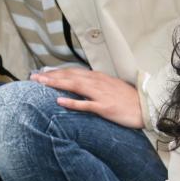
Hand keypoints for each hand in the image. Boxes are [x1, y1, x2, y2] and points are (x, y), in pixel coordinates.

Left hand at [30, 69, 144, 128]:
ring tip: (41, 83)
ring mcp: (101, 95)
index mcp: (98, 78)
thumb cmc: (128, 99)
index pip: (73, 72)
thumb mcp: (110, 87)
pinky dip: (73, 102)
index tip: (41, 74)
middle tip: (33, 77)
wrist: (146, 108)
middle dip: (51, 76)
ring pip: (75, 86)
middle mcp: (97, 83)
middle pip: (70, 77)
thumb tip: (79, 85)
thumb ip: (94, 85)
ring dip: (57, 83)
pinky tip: (60, 101)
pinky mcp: (105, 108)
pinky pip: (86, 105)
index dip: (56, 72)